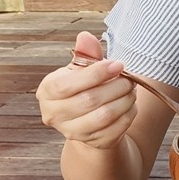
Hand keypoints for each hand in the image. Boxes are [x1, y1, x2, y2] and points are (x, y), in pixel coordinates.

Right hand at [36, 31, 137, 150]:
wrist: (88, 118)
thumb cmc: (83, 86)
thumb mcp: (81, 68)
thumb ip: (85, 54)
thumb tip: (85, 37)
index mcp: (47, 91)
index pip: (68, 84)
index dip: (96, 73)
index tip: (118, 64)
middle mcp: (54, 114)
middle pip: (89, 100)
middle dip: (115, 86)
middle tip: (129, 78)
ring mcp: (72, 132)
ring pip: (104, 116)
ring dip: (124, 99)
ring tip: (131, 89)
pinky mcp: (92, 142)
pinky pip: (116, 128)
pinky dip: (129, 113)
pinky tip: (130, 103)